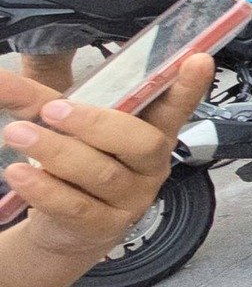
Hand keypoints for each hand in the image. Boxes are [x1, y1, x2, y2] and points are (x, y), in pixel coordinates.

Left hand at [0, 56, 211, 259]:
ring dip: (57, 152)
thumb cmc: (73, 161)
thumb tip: (0, 79)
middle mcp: (150, 164)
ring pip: (103, 174)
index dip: (188, 87)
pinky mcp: (104, 226)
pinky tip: (20, 174)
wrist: (62, 224)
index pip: (175, 107)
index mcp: (150, 129)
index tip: (198, 60)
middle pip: (141, 142)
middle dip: (96, 124)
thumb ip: (36, 97)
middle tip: (53, 110)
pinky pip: (78, 206)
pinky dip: (45, 189)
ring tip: (18, 135)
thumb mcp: (60, 122)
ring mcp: (132, 198)